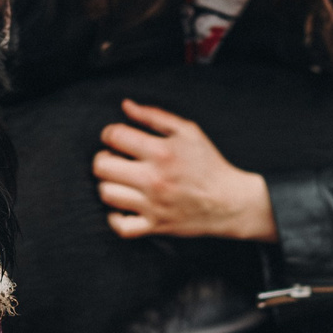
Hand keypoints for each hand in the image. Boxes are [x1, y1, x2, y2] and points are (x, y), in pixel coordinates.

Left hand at [93, 99, 278, 240]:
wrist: (229, 201)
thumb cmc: (208, 163)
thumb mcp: (188, 131)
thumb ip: (154, 116)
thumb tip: (126, 106)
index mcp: (161, 152)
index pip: (114, 136)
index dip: (110, 133)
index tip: (116, 137)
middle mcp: (154, 179)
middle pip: (102, 167)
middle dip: (104, 158)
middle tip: (115, 158)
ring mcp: (152, 205)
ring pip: (106, 194)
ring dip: (108, 184)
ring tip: (120, 180)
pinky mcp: (154, 226)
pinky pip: (120, 226)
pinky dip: (114, 217)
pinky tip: (122, 205)